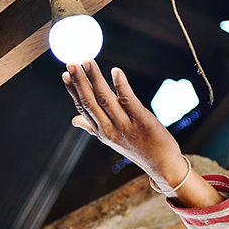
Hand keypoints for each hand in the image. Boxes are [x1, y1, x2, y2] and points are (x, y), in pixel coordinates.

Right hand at [61, 61, 223, 207]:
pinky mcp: (143, 121)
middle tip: (70, 63)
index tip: (65, 75)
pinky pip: (130, 101)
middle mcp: (110, 129)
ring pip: (106, 99)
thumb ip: (94, 127)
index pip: (83, 108)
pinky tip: (116, 72)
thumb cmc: (139, 149)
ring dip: (95, 79)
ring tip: (87, 62)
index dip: (73, 91)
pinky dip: (121, 86)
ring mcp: (126, 126)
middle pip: (90, 102)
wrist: (163, 166)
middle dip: (79, 82)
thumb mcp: (113, 140)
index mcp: (102, 132)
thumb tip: (74, 120)